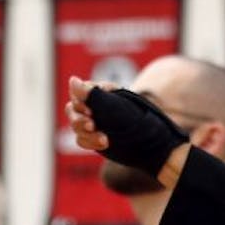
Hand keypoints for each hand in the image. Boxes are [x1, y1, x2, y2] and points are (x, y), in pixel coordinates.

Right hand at [66, 77, 189, 173]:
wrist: (151, 144)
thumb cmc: (136, 121)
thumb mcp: (113, 106)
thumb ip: (92, 95)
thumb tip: (72, 80)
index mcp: (102, 92)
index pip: (78, 94)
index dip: (81, 103)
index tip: (91, 112)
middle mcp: (97, 106)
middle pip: (73, 110)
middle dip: (79, 120)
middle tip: (92, 126)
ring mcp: (96, 122)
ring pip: (76, 127)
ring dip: (86, 134)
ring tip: (105, 139)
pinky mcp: (95, 137)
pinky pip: (81, 139)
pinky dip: (89, 142)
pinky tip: (104, 144)